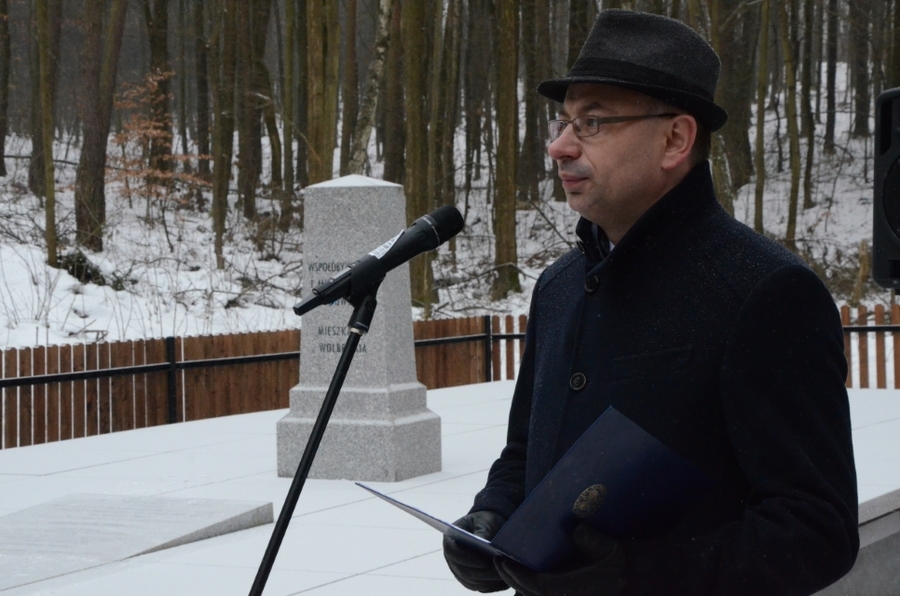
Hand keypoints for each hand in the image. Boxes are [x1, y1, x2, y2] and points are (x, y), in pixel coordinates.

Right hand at [443, 510, 508, 591]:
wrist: (490, 528)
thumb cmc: (485, 522)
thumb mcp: (485, 521)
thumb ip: (483, 531)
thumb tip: (484, 542)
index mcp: (450, 540)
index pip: (453, 552)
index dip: (467, 558)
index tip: (484, 561)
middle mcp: (452, 559)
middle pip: (463, 571)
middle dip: (481, 572)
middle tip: (498, 571)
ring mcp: (460, 572)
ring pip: (472, 582)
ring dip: (488, 580)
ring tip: (503, 575)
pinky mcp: (472, 581)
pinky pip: (481, 587)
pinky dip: (492, 585)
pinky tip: (503, 579)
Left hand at [494, 524, 624, 595]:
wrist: (637, 579)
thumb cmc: (622, 562)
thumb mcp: (611, 548)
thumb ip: (593, 538)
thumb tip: (575, 528)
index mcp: (574, 590)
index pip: (536, 585)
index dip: (516, 574)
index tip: (502, 560)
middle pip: (530, 594)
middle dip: (513, 579)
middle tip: (499, 562)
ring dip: (521, 585)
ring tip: (509, 568)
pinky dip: (532, 589)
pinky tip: (525, 578)